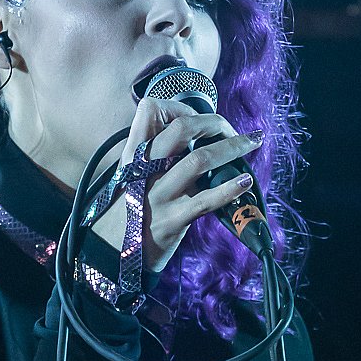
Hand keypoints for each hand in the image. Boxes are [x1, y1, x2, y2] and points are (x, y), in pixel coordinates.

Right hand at [92, 97, 263, 272]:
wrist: (109, 253)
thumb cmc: (128, 210)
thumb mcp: (130, 174)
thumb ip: (152, 153)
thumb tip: (190, 132)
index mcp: (133, 154)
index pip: (150, 110)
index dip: (179, 107)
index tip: (198, 118)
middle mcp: (144, 170)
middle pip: (182, 128)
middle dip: (215, 123)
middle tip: (231, 131)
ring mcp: (158, 196)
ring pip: (199, 160)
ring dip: (233, 148)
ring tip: (252, 144)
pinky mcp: (172, 221)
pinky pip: (206, 201)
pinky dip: (230, 188)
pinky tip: (245, 182)